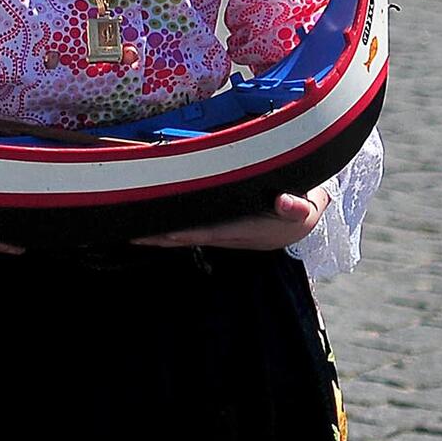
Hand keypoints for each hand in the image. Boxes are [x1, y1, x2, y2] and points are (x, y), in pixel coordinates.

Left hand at [134, 186, 327, 250]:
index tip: (168, 233)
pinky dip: (175, 230)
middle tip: (135, 236)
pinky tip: (155, 228)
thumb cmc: (303, 208)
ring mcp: (228, 235)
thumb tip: (286, 203)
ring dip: (164, 236)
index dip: (191, 233)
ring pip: (191, 235)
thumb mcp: (306, 207)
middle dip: (165, 238)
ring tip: (135, 234)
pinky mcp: (224, 230)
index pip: (215, 232)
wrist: (306, 220)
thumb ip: (297, 206)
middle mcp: (235, 237)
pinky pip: (195, 230)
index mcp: (251, 231)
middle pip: (194, 237)